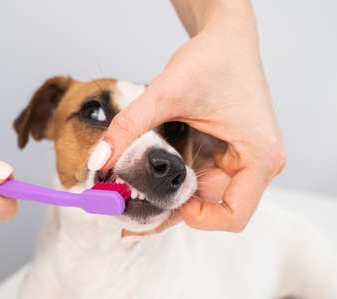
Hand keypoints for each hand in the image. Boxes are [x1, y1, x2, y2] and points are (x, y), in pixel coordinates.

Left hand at [88, 11, 284, 233]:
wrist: (226, 39)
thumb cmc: (212, 59)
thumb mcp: (166, 93)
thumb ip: (129, 127)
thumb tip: (98, 162)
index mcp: (259, 155)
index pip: (234, 215)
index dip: (198, 220)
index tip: (163, 203)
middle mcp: (258, 164)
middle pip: (214, 209)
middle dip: (171, 210)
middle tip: (125, 212)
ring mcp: (243, 160)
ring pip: (204, 197)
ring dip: (170, 198)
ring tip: (129, 200)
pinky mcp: (228, 154)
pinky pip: (200, 179)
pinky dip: (174, 184)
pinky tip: (146, 185)